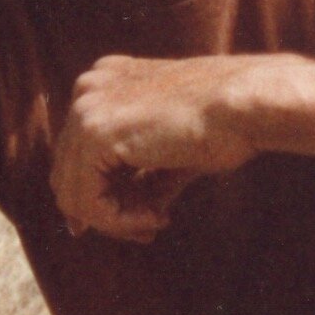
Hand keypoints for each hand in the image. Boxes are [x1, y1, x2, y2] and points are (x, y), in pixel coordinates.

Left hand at [51, 53, 260, 240]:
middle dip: (106, 212)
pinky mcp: (94, 133)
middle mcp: (88, 89)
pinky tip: (154, 218)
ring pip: (73, 192)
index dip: (102, 195)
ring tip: (154, 225)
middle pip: (69, 173)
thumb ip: (142, 181)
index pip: (79, 153)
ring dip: (113, 221)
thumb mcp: (172, 155)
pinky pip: (87, 200)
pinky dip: (116, 220)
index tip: (141, 220)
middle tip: (147, 230)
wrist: (245, 105)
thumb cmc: (223, 124)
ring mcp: (86, 108)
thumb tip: (126, 219)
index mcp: (105, 83)